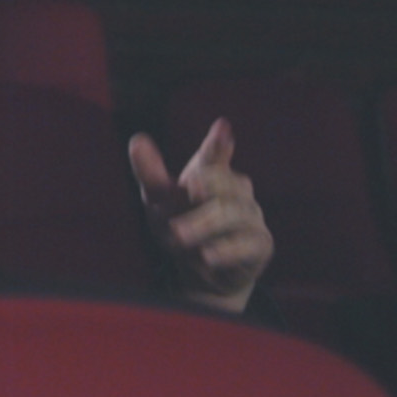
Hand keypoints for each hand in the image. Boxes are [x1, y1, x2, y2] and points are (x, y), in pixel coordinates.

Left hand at [127, 118, 272, 314]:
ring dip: (204, 224)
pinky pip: (247, 245)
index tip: (221, 126)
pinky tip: (207, 256)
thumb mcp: (159, 199)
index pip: (213, 156)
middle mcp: (236, 191)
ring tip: (178, 234)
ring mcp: (250, 217)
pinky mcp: (259, 246)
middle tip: (191, 187)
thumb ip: (150, 173)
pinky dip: (226, 250)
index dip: (217, 144)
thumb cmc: (179, 222)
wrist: (201, 270)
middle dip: (209, 185)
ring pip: (233, 214)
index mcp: (210, 174)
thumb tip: (137, 139)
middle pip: (226, 183)